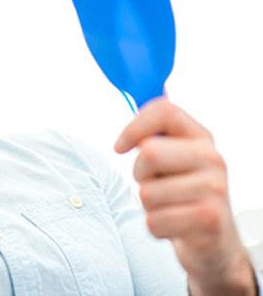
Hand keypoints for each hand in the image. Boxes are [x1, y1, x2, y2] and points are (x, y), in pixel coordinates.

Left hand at [115, 97, 255, 295]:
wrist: (214, 242)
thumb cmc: (182, 194)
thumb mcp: (172, 158)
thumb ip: (154, 131)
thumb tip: (134, 91)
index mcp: (200, 136)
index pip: (164, 110)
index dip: (133, 127)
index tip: (120, 147)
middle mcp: (212, 158)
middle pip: (149, 153)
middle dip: (140, 174)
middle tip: (154, 184)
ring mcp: (215, 188)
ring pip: (147, 192)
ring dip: (148, 205)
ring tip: (168, 206)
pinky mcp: (209, 219)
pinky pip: (154, 221)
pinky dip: (156, 227)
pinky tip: (174, 226)